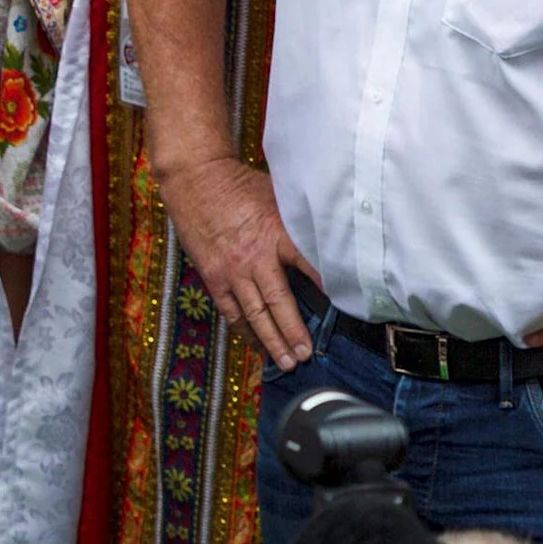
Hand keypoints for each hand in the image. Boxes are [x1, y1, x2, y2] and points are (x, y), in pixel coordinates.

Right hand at [154, 158, 313, 370]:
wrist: (195, 181)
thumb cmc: (240, 186)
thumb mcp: (278, 197)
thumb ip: (299, 222)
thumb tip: (331, 238)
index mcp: (276, 233)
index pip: (309, 267)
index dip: (328, 289)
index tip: (347, 310)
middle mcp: (254, 257)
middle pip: (279, 302)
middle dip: (294, 332)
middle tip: (307, 355)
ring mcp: (231, 271)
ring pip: (254, 314)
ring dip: (271, 341)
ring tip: (286, 362)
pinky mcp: (213, 277)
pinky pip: (231, 311)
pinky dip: (245, 331)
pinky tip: (257, 345)